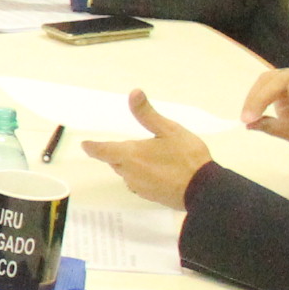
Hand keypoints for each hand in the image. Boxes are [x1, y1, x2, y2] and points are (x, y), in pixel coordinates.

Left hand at [80, 89, 212, 209]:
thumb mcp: (169, 130)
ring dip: (131, 164)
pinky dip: (142, 175)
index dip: (93, 147)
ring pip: (127, 172)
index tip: (85, 145)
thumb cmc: (186, 157)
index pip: (103, 151)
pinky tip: (158, 170)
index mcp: (130, 155)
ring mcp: (139, 187)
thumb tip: (133, 93)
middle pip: (115, 161)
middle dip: (117, 153)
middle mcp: (129, 173)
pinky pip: (138, 182)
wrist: (203, 190)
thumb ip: (148, 114)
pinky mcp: (149, 196)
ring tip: (148, 156)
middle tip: (127, 144)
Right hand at [240, 65, 288, 150]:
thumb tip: (250, 125)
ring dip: (254, 97)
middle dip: (263, 97)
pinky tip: (250, 111)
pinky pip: (263, 83)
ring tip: (246, 118)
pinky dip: (254, 97)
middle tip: (248, 119)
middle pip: (281, 77)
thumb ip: (276, 128)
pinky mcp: (280, 80)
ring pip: (268, 78)